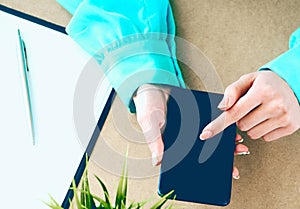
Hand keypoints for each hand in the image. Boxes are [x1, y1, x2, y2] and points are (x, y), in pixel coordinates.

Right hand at [134, 84, 249, 179]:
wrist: (154, 84)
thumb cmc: (147, 105)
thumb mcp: (148, 122)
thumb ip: (153, 140)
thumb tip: (157, 161)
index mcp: (170, 145)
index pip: (187, 162)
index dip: (202, 171)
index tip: (218, 176)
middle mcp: (182, 139)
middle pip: (201, 153)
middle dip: (218, 161)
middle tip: (233, 170)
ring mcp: (191, 128)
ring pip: (209, 140)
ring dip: (224, 146)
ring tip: (237, 148)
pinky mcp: (197, 116)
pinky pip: (210, 123)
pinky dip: (221, 127)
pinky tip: (231, 130)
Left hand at [200, 71, 299, 140]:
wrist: (295, 85)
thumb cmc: (267, 83)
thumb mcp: (248, 79)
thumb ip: (232, 91)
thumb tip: (222, 107)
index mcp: (262, 91)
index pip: (234, 112)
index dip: (218, 124)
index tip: (205, 134)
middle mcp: (275, 104)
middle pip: (242, 125)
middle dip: (241, 119)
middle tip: (251, 108)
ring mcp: (284, 117)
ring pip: (253, 134)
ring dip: (252, 126)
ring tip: (261, 112)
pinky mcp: (291, 126)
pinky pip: (266, 138)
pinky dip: (264, 130)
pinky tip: (269, 118)